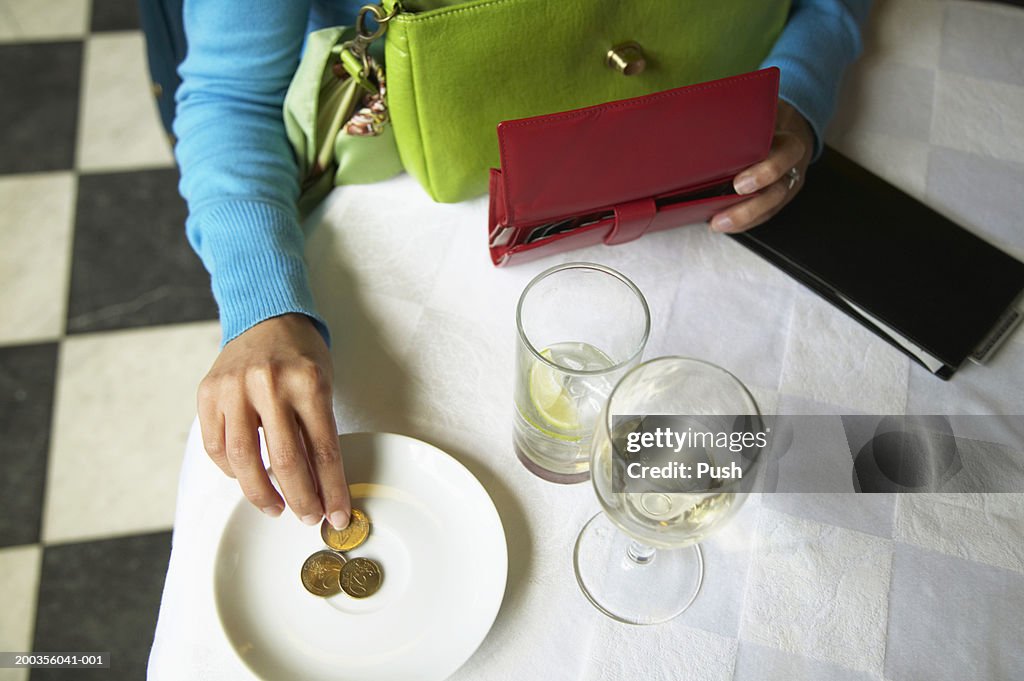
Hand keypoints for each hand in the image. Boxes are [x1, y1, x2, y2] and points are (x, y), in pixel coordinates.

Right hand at [197, 313, 350, 528]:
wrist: (266, 317)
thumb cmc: (301, 356)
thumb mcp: (322, 385)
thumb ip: (318, 431)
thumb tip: (322, 489)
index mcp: (308, 382)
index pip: (323, 451)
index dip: (332, 491)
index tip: (338, 516)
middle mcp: (269, 384)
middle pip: (286, 461)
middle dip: (301, 500)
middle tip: (309, 518)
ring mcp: (234, 388)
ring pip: (244, 460)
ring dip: (262, 494)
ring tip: (277, 508)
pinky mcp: (208, 393)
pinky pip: (216, 447)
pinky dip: (232, 471)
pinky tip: (247, 478)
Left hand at [710, 100, 813, 232]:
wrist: (789, 129)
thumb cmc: (768, 121)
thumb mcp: (762, 112)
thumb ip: (745, 118)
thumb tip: (708, 114)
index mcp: (789, 144)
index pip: (785, 157)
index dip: (765, 172)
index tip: (740, 184)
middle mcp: (790, 169)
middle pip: (776, 192)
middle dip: (750, 206)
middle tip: (723, 215)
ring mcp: (785, 186)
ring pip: (770, 208)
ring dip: (743, 219)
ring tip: (717, 224)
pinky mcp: (776, 199)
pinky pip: (763, 215)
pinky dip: (743, 223)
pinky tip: (722, 224)